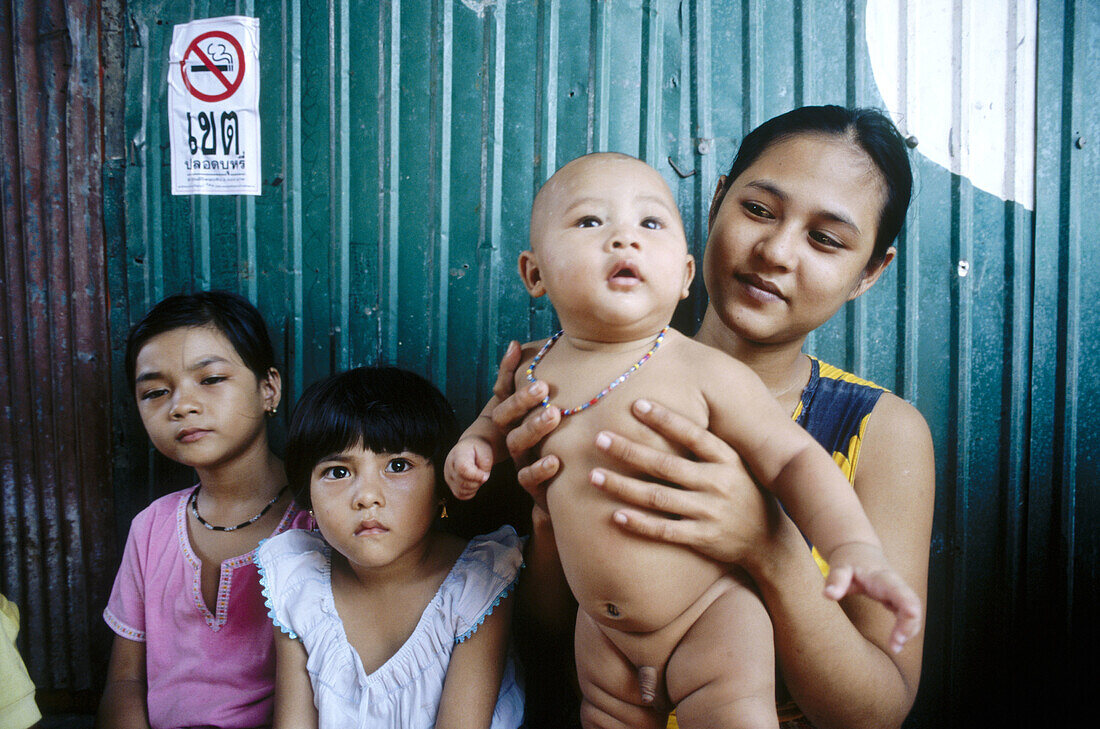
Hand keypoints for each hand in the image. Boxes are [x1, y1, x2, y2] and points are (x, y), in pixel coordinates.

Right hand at [444, 437, 494, 499]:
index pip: (462, 469)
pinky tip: (473, 481)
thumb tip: (482, 479)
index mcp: (458, 454)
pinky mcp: (450, 485)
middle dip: (477, 481)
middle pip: (463, 483)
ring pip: (462, 491)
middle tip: (482, 473)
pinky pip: (461, 495)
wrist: (472, 448)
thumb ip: (485, 465)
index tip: (484, 474)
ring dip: (474, 487)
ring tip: (477, 475)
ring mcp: (448, 476)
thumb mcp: (486, 452)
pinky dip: (470, 491)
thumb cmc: (480, 449)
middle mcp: (449, 465)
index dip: (476, 476)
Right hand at [488, 341, 561, 508]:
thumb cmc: (566, 442)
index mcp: (518, 417)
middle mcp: (515, 436)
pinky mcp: (534, 486)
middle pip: (507, 415)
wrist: (566, 492)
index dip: (507, 368)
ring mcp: (523, 460)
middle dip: (522, 400)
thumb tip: (542, 347)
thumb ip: (551, 381)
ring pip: (517, 443)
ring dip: (533, 428)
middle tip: (542, 387)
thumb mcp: (562, 407)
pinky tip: (555, 460)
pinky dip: (539, 469)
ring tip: (553, 414)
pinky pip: (528, 478)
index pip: (504, 388)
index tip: (515, 347)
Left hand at [589, 398, 783, 565]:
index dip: (664, 419)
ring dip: (623, 486)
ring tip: (594, 476)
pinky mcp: (702, 538)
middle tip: (599, 438)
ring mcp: (710, 512)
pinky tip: (615, 515)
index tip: (635, 404)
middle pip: (665, 464)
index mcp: (727, 460)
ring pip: (658, 497)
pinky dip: (639, 523)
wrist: (770, 542)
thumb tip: (672, 415)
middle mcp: (718, 483)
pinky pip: (664, 530)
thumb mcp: (736, 465)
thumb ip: (709, 446)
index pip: (692, 434)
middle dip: (629, 450)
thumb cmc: (744, 494)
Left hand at [822, 541, 922, 653]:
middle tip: (896, 645)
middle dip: (909, 626)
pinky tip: (896, 642)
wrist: (857, 550)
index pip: (902, 594)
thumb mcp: (840, 566)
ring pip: (913, 612)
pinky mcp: (895, 599)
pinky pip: (906, 614)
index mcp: (884, 579)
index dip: (909, 610)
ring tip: (895, 647)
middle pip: (913, 605)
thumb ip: (836, 579)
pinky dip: (905, 628)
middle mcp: (896, 585)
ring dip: (909, 630)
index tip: (905, 627)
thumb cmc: (849, 559)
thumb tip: (828, 595)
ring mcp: (898, 592)